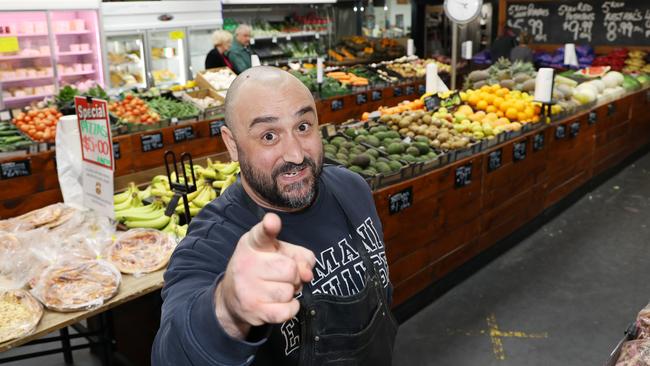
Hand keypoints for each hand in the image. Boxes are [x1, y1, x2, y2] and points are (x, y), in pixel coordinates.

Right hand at [215, 213, 315, 339]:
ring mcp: (248, 289)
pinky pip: (287, 311)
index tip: (272, 221)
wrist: (232, 298)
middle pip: (290, 269)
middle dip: (294, 275)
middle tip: (282, 276)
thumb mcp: (279, 253)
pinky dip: (291, 308)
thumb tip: (307, 274)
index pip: (262, 234)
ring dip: (290, 292)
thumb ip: (300, 256)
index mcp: (253, 244)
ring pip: (289, 291)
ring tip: (277, 288)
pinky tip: (282, 303)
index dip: (269, 227)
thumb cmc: (262, 269)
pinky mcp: (254, 310)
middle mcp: (247, 264)